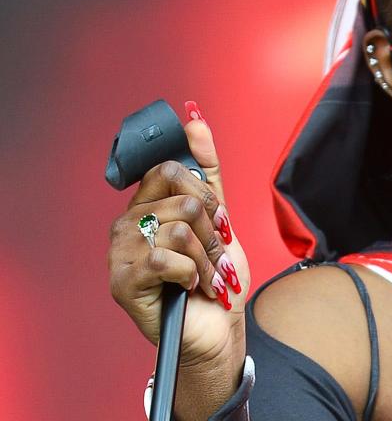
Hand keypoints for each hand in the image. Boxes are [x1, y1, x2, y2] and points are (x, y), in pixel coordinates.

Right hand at [108, 101, 248, 417]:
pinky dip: (192, 273)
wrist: (217, 327)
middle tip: (213, 255)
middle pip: (181, 199)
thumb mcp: (218, 217)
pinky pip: (167, 257)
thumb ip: (207, 170)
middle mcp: (126, 224)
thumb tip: (195, 119)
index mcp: (145, 205)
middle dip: (212, 231)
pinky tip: (190, 287)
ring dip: (206, 257)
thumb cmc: (214, 276)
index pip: (169, 169)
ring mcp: (120, 253)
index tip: (217, 220)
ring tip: (206, 275)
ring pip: (179, 228)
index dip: (203, 192)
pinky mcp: (123, 282)